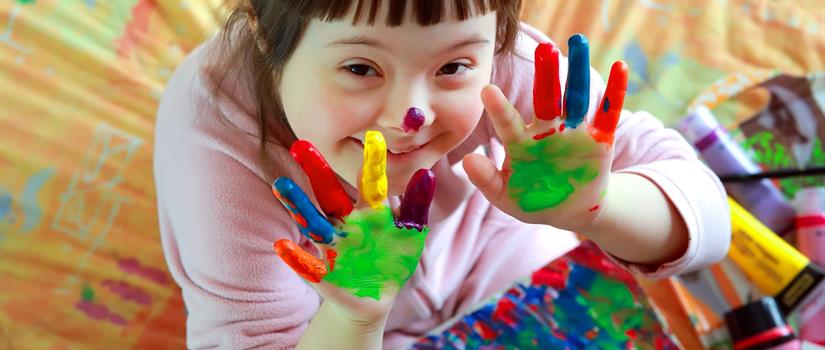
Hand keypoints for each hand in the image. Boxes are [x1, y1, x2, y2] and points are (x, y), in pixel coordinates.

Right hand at [272, 131, 435, 323]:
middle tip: (301, 144)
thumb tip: (426, 173)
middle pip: (329, 194)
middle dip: (317, 172)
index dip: (372, 162)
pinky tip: (282, 246)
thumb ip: (416, 206)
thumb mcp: (410, 233)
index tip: (373, 135)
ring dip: (298, 205)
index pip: (369, 182)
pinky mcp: (324, 274)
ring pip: (313, 222)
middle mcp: (346, 223)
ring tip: (281, 184)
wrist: (377, 297)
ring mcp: (333, 246)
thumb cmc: (393, 259)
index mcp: (369, 211)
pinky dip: (295, 257)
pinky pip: (307, 265)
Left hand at [463, 34, 628, 231]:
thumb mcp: (506, 197)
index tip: (486, 90)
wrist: (570, 211)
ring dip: (578, 72)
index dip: (499, 109)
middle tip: (544, 49)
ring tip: (578, 43)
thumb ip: (487, 180)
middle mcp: (547, 131)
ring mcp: (574, 132)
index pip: (508, 123)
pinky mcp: (599, 139)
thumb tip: (467, 160)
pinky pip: (608, 113)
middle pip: (546, 98)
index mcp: (521, 143)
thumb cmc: (532, 200)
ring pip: (576, 97)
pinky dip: (615, 91)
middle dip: (546, 75)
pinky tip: (620, 67)